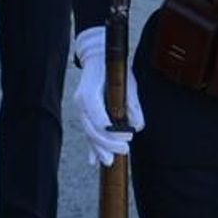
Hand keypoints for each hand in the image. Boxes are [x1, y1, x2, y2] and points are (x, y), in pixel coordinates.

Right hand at [71, 26, 144, 166]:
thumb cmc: (114, 68)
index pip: (98, 119)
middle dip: (107, 144)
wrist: (96, 56)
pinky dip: (91, 146)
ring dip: (98, 149)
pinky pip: (87, 131)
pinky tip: (94, 160)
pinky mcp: (84, 112)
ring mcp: (80, 108)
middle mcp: (82, 103)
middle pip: (92, 130)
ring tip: (108, 161)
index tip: (128, 135)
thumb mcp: (128, 82)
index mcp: (90, 94)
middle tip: (124, 150)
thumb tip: (137, 126)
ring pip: (88, 133)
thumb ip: (132, 104)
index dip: (112, 132)